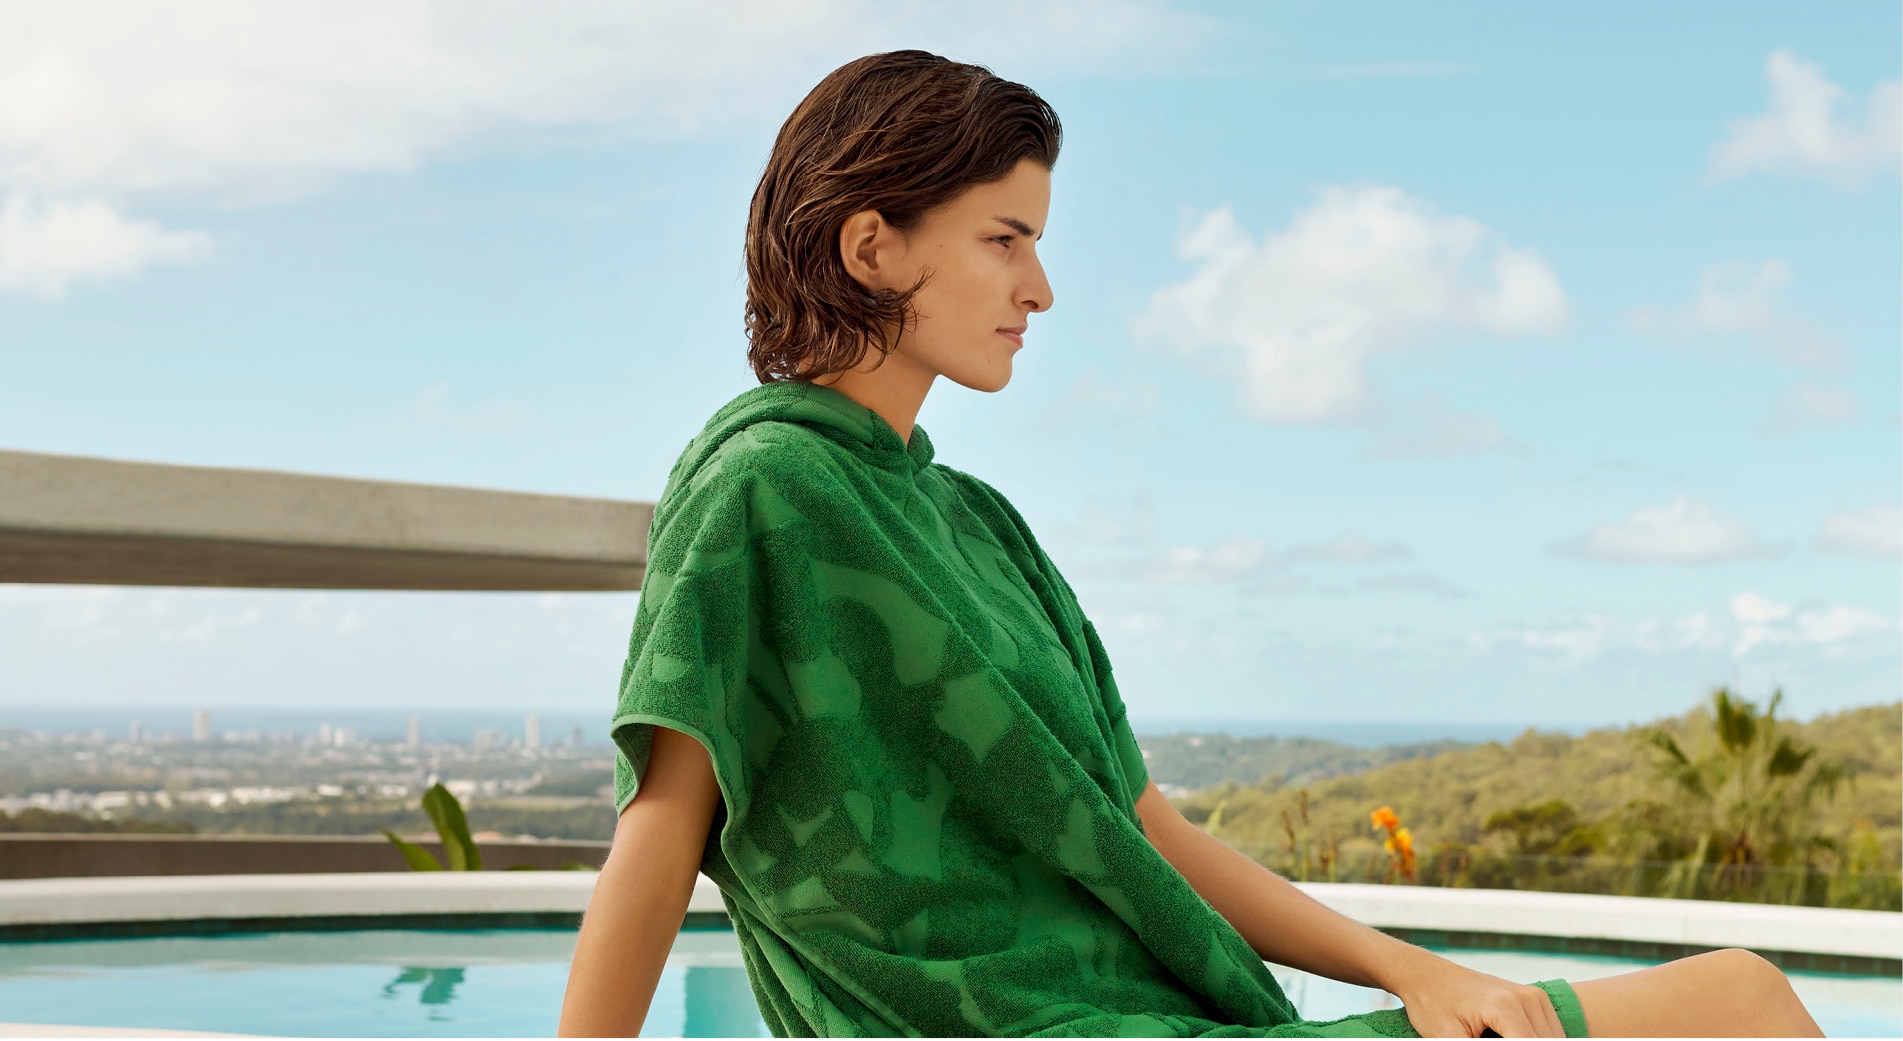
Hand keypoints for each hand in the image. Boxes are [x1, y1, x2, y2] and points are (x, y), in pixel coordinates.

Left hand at [1384, 951, 1564, 1037]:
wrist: (1425, 974)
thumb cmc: (1432, 1005)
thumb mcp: (1449, 1038)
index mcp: (1505, 1007)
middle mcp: (1526, 998)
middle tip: (1487, 1040)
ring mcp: (1534, 996)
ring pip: (1554, 1038)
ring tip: (1491, 1036)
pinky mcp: (1534, 998)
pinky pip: (1550, 1031)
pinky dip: (1536, 1039)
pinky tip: (1507, 1036)